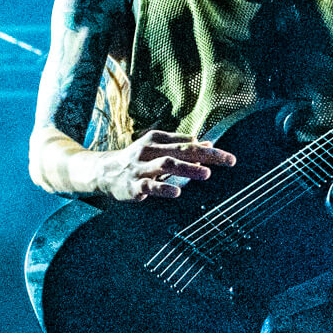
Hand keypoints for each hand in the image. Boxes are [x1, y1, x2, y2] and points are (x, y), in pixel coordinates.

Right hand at [95, 129, 235, 201]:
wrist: (103, 171)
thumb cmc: (137, 159)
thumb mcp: (157, 148)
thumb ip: (181, 145)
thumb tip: (208, 143)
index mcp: (157, 139)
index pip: (189, 143)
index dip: (210, 150)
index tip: (230, 158)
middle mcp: (150, 151)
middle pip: (182, 150)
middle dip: (206, 156)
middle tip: (228, 161)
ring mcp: (141, 168)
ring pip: (166, 165)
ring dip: (187, 169)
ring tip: (206, 173)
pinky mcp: (133, 186)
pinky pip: (149, 187)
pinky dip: (163, 189)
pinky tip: (176, 193)